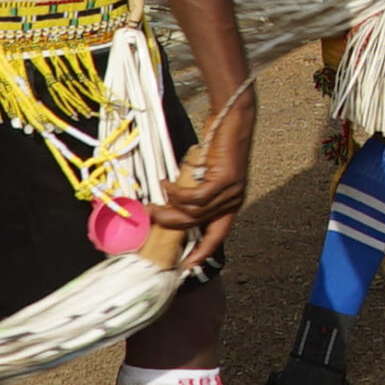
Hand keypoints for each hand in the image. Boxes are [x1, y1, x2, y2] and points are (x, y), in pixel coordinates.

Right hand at [153, 95, 255, 271]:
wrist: (233, 118)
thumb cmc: (217, 143)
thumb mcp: (206, 173)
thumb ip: (196, 191)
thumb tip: (172, 205)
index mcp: (230, 204)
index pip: (217, 236)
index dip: (201, 252)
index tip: (186, 267)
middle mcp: (233, 201)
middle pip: (197, 225)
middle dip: (170, 224)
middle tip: (150, 216)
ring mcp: (231, 191)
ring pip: (193, 213)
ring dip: (168, 207)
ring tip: (154, 199)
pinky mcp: (224, 179)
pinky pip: (194, 197)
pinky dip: (175, 192)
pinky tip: (166, 184)